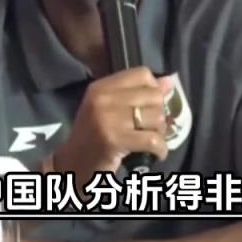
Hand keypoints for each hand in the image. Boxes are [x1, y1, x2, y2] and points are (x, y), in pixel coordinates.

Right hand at [51, 67, 172, 193]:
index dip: (153, 90)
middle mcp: (102, 98)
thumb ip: (138, 94)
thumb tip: (169, 82)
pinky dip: (160, 149)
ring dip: (159, 133)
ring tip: (148, 141)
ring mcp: (107, 119)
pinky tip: (156, 154)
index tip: (149, 107)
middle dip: (158, 115)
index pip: (142, 74)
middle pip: (153, 96)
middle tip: (149, 129)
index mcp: (101, 87)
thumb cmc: (94, 139)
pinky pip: (152, 139)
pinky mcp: (114, 140)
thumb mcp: (110, 111)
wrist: (73, 168)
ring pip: (156, 117)